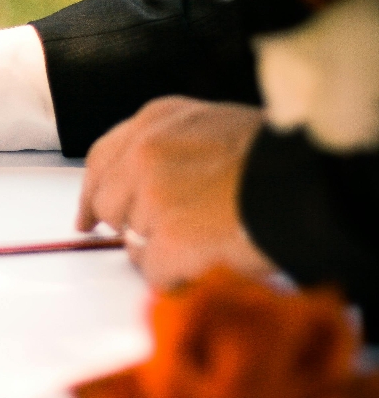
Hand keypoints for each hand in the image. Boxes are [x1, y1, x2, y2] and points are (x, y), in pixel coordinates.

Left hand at [77, 96, 276, 288]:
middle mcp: (143, 153)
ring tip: (210, 238)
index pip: (100, 159)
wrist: (311, 187)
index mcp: (155, 121)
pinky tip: (209, 260)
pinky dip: (180, 276)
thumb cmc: (276, 161)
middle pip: (109, 205)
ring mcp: (150, 196)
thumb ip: (172, 149)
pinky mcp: (165, 239)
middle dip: (132, 226)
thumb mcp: (215, 128)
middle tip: (168, 237)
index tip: (86, 217)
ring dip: (165, 252)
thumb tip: (150, 187)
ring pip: (133, 243)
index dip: (92, 193)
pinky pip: (154, 272)